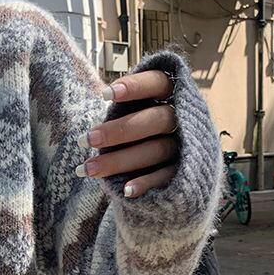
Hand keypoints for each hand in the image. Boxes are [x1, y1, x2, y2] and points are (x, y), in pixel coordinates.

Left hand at [74, 69, 178, 198]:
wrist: (173, 170)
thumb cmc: (142, 134)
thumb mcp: (135, 115)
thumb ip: (123, 110)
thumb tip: (96, 110)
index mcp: (172, 97)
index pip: (158, 83)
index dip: (135, 86)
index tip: (104, 95)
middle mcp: (183, 120)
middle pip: (156, 120)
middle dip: (119, 130)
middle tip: (87, 139)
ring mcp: (186, 147)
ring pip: (155, 150)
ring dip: (119, 160)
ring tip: (87, 169)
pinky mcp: (186, 173)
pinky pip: (166, 177)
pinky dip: (145, 183)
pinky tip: (125, 191)